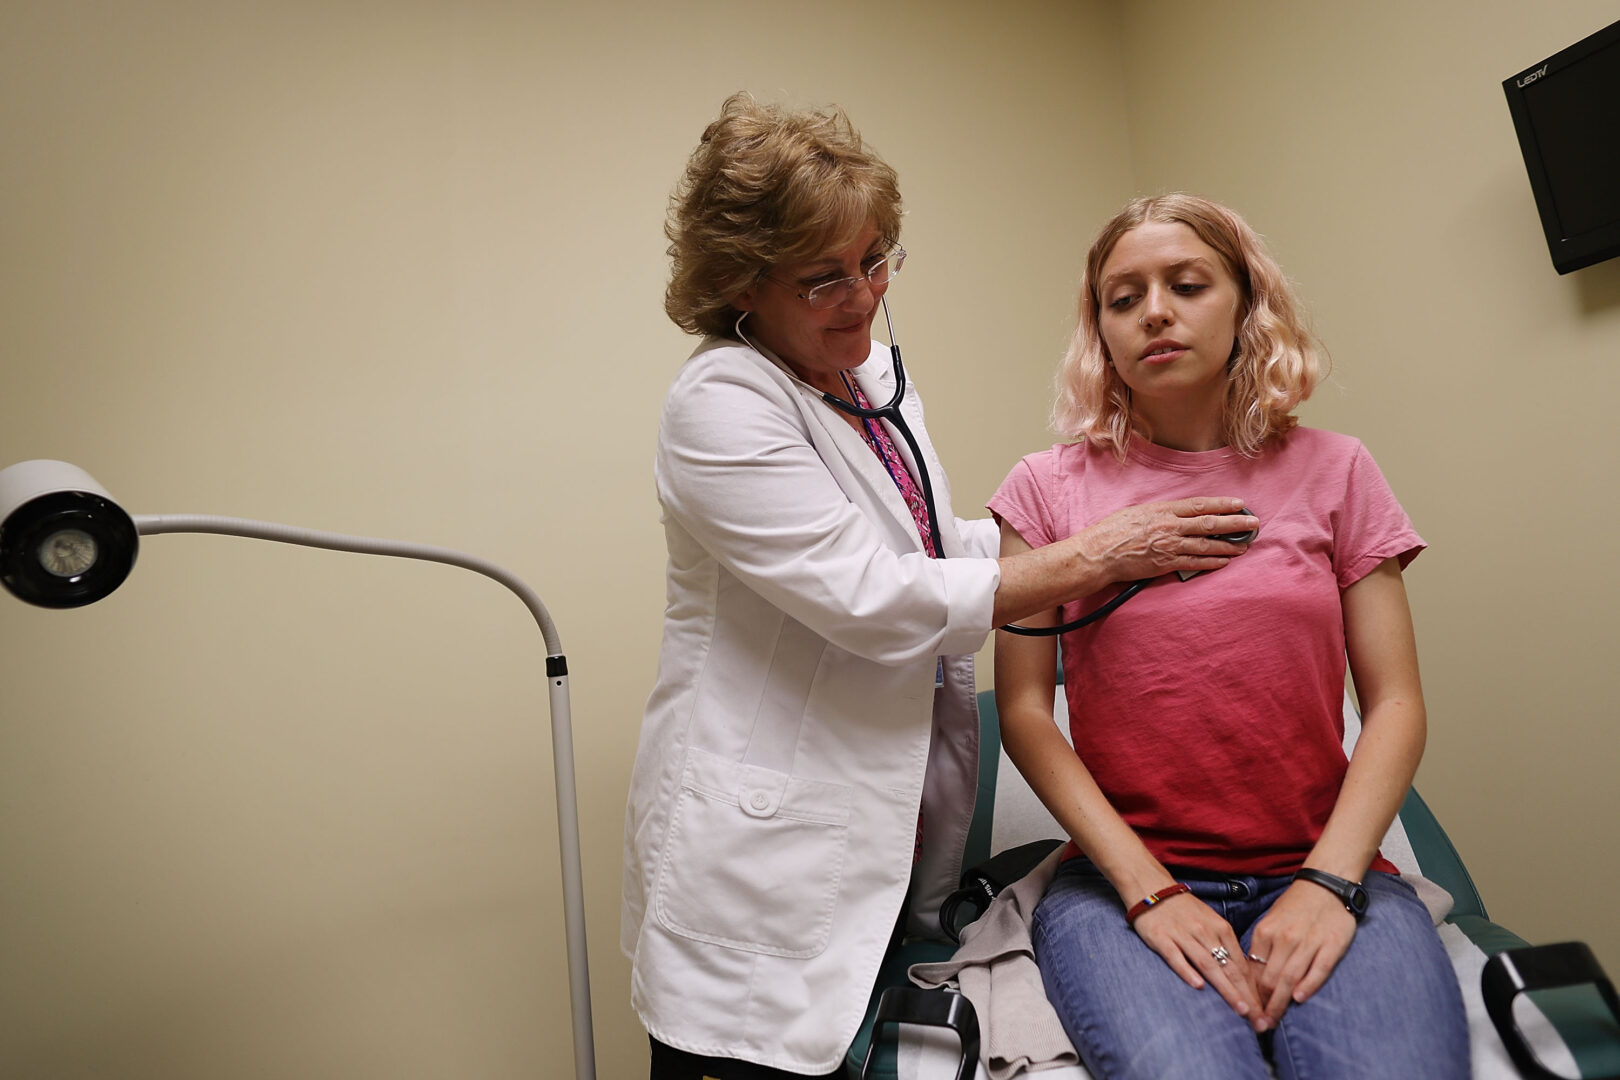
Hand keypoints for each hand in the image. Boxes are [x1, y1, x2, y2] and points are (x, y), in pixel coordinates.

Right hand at [1077, 497, 1256, 583]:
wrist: (1098, 554)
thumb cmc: (1112, 531)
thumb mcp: (1136, 512)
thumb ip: (1159, 513)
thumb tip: (1176, 514)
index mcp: (1162, 510)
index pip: (1199, 505)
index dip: (1222, 504)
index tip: (1239, 504)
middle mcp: (1169, 527)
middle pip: (1210, 524)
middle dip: (1235, 524)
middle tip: (1253, 524)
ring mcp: (1169, 547)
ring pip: (1206, 545)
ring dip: (1229, 546)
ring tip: (1244, 546)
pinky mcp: (1166, 564)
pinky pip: (1194, 563)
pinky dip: (1212, 562)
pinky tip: (1224, 561)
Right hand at [1131, 891, 1269, 1031]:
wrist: (1151, 887)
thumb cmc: (1183, 909)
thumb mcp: (1210, 921)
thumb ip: (1224, 945)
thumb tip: (1242, 975)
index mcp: (1220, 928)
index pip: (1241, 965)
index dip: (1254, 990)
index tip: (1263, 1011)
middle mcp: (1205, 932)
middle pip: (1230, 968)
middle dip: (1246, 995)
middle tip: (1258, 1019)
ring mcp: (1183, 935)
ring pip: (1208, 965)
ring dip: (1226, 989)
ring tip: (1239, 1009)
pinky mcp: (1161, 938)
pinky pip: (1176, 957)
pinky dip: (1187, 971)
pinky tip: (1198, 986)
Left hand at [1246, 881, 1358, 1024]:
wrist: (1326, 885)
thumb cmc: (1295, 907)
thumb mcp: (1271, 923)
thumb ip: (1262, 949)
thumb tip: (1251, 980)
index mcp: (1266, 932)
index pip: (1253, 970)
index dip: (1249, 994)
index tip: (1246, 1013)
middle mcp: (1284, 938)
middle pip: (1269, 978)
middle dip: (1262, 1005)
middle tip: (1258, 1026)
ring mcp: (1308, 942)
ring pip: (1290, 977)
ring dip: (1280, 1003)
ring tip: (1273, 1022)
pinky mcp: (1331, 945)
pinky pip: (1318, 969)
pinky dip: (1308, 985)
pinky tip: (1298, 998)